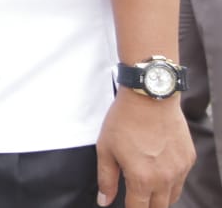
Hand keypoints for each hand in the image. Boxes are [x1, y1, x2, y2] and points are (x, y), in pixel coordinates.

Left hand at [95, 89, 192, 207]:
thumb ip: (106, 178)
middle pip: (159, 207)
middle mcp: (164, 178)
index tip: (126, 207)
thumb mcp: (105, 149)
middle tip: (137, 199)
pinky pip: (181, 179)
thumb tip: (104, 200)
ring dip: (160, 197)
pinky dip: (171, 181)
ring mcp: (180, 169)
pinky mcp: (188, 158)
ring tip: (147, 188)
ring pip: (172, 196)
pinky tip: (159, 170)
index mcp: (142, 178)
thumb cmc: (124, 120)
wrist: (149, 97)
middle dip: (146, 207)